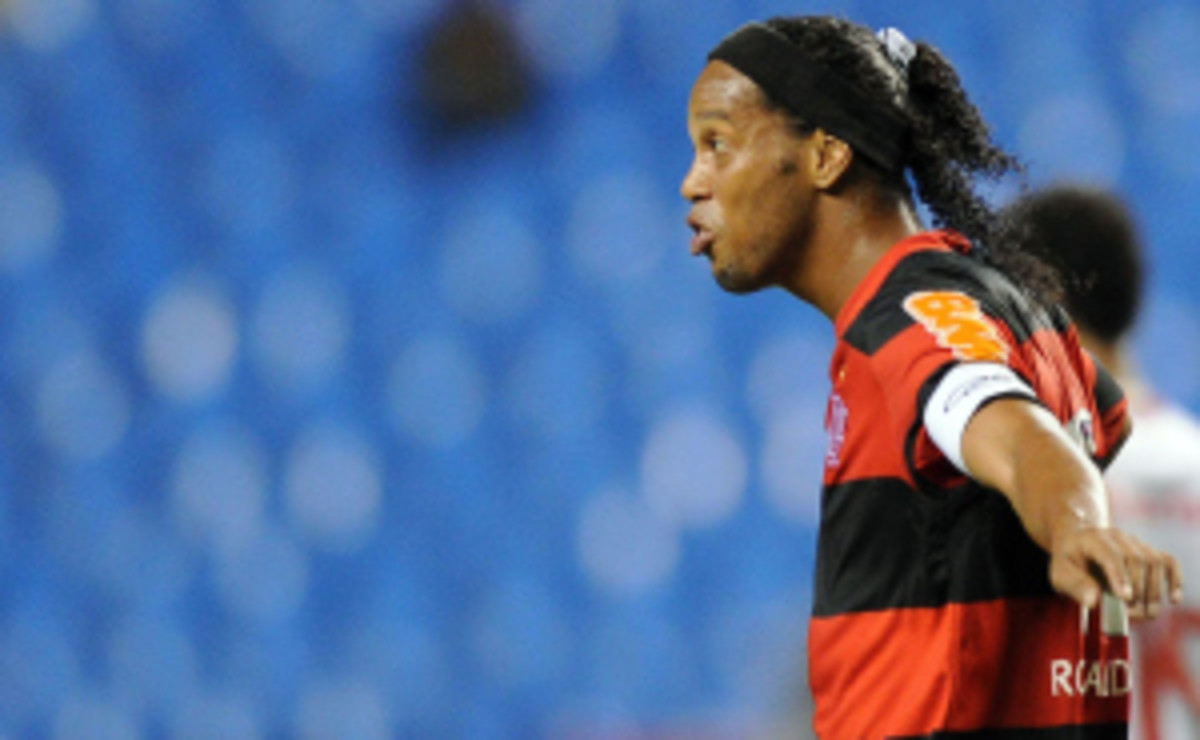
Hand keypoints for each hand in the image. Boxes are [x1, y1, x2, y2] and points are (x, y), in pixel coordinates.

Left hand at [1049, 526, 1183, 619]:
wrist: (1077, 540)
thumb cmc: (1069, 561)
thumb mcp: (1060, 573)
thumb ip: (1074, 585)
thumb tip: (1093, 601)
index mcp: (1092, 538)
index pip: (1111, 555)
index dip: (1120, 576)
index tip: (1125, 598)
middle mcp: (1117, 536)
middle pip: (1136, 559)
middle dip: (1138, 590)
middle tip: (1134, 615)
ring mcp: (1135, 542)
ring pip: (1154, 561)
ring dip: (1154, 590)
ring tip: (1147, 614)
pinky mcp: (1148, 551)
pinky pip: (1168, 561)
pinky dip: (1175, 579)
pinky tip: (1173, 599)